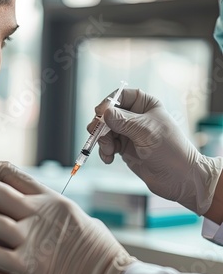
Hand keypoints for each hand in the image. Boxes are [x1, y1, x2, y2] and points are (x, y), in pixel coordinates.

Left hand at [0, 163, 134, 273]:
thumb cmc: (103, 252)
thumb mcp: (85, 222)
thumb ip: (62, 216)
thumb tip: (53, 214)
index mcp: (56, 203)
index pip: (24, 180)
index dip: (4, 171)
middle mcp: (40, 216)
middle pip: (1, 194)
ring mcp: (31, 241)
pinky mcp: (26, 267)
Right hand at [91, 88, 222, 215]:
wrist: (178, 177)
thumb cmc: (170, 150)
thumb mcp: (145, 131)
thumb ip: (123, 121)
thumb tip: (104, 114)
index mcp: (146, 105)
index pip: (122, 96)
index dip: (109, 102)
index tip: (100, 112)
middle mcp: (137, 117)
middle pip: (110, 114)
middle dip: (101, 125)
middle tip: (96, 135)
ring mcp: (130, 134)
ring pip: (106, 131)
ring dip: (103, 141)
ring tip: (108, 152)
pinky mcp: (126, 149)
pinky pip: (108, 145)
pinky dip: (105, 151)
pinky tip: (108, 159)